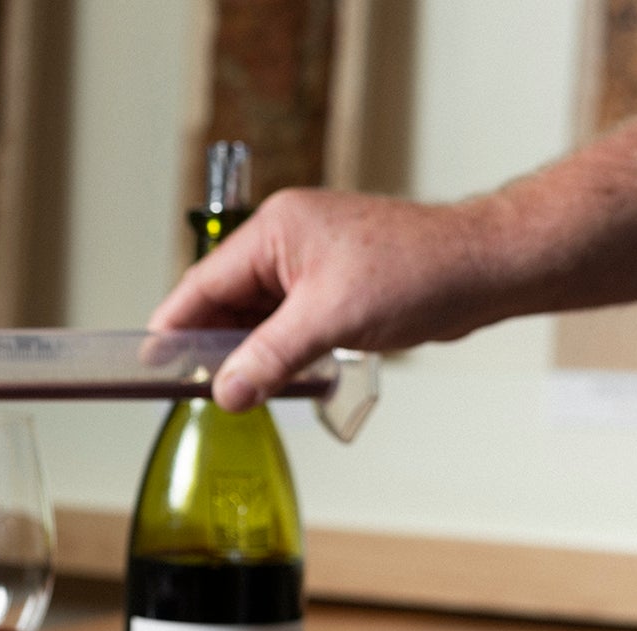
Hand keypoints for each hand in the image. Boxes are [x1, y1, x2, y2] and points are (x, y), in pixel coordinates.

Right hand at [149, 188, 503, 410]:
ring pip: (255, 316)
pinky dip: (279, 350)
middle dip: (213, 346)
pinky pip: (285, 322)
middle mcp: (285, 241)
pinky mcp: (331, 286)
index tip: (149, 363)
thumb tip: (226, 392)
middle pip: (223, 302)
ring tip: (245, 388)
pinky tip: (281, 376)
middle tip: (200, 390)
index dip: (172, 327)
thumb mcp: (332, 320)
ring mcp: (309, 264)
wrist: (486, 267)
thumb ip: (270, 358)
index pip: (201, 284)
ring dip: (250, 352)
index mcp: (274, 230)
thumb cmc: (421, 270)